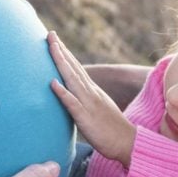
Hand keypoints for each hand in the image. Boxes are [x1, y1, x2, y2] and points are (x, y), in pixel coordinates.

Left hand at [48, 31, 135, 166]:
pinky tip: (52, 83)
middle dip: (61, 50)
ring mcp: (89, 104)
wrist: (128, 143)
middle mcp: (91, 93)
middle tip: (49, 34)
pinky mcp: (86, 119)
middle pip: (74, 68)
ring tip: (51, 47)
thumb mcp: (97, 109)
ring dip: (61, 63)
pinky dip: (63, 92)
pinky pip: (73, 104)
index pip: (77, 69)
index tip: (54, 39)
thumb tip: (72, 94)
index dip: (65, 54)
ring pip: (72, 80)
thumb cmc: (111, 130)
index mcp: (92, 91)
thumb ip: (85, 100)